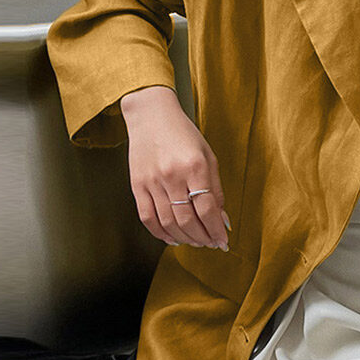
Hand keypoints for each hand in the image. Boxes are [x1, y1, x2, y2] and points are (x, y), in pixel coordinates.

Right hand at [120, 85, 230, 249]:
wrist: (150, 115)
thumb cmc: (184, 135)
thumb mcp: (208, 156)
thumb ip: (216, 188)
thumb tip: (222, 219)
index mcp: (195, 166)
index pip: (207, 209)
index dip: (216, 229)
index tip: (223, 241)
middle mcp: (172, 176)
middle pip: (188, 220)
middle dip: (203, 237)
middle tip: (211, 244)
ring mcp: (152, 182)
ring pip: (168, 223)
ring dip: (185, 239)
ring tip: (197, 242)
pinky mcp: (136, 186)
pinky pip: (147, 218)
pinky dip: (161, 234)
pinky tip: (173, 239)